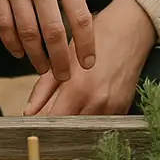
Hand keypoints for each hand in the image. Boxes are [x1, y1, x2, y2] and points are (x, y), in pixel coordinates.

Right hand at [0, 0, 95, 82]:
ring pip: (27, 33)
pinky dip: (12, 44)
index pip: (80, 16)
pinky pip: (3, 25)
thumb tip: (77, 23)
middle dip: (60, 60)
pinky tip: (19, 53)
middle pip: (53, 32)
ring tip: (43, 69)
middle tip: (65, 78)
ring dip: (36, 57)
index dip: (85, 44)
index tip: (89, 63)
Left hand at [23, 0, 156, 115]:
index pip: (53, 121)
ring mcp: (113, 108)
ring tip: (72, 104)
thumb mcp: (65, 57)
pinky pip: (102, 122)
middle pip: (69, 128)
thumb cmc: (97, 38)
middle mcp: (97, 102)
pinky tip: (89, 101)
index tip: (36, 122)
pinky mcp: (123, 108)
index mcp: (79, 89)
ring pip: (85, 127)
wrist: (131, 30)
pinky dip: (91, 117)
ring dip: (75, 121)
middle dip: (58, 124)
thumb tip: (28, 111)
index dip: (42, 124)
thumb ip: (44, 88)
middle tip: (52, 112)